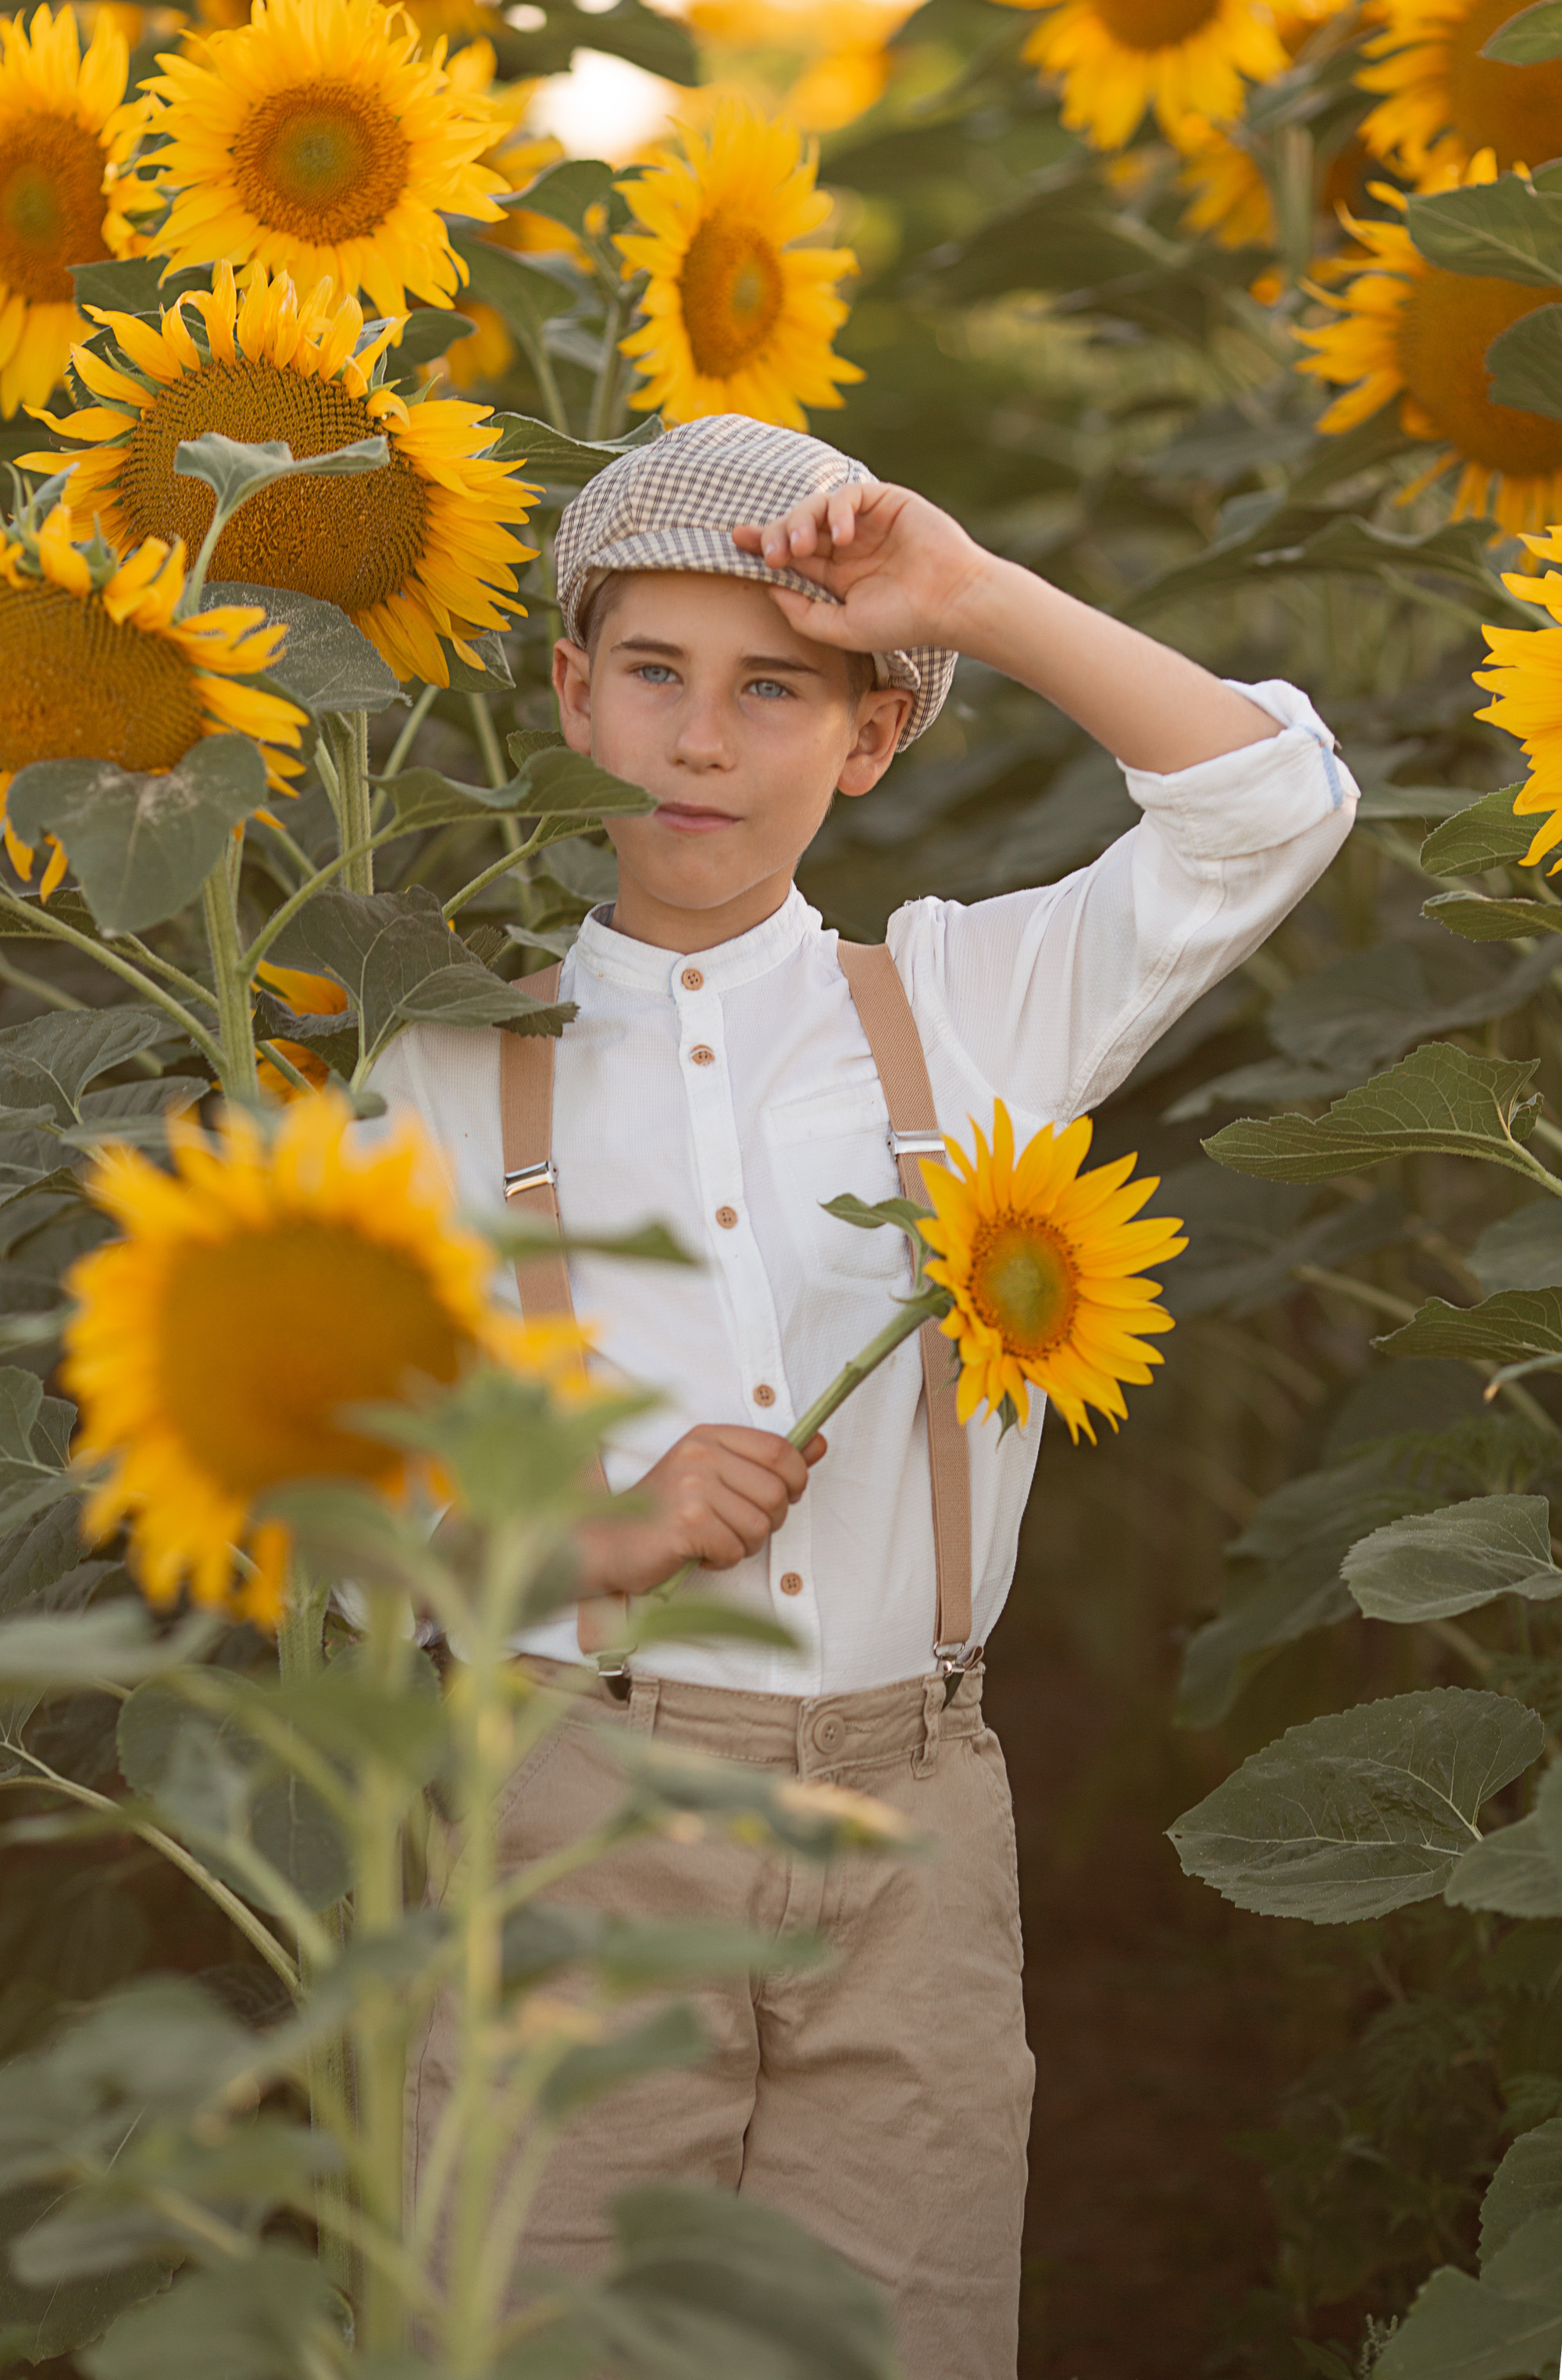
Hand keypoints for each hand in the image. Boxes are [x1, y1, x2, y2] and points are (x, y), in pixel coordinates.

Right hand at [574, 1424, 825, 1600]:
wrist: (607, 1543)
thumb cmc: (664, 1512)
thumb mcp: (715, 1475)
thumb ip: (768, 1460)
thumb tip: (818, 1443)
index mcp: (708, 1437)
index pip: (780, 1449)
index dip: (796, 1479)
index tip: (786, 1496)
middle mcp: (699, 1455)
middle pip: (776, 1492)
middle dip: (769, 1521)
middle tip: (738, 1528)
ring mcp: (690, 1487)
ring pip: (759, 1526)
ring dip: (743, 1545)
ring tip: (714, 1541)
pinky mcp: (684, 1523)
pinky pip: (734, 1549)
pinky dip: (722, 1561)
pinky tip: (699, 1553)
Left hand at [731, 480, 991, 657]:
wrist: (950, 604)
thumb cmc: (902, 622)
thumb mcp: (841, 628)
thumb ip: (803, 614)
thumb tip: (769, 589)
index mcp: (834, 574)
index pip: (791, 553)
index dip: (763, 543)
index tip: (738, 541)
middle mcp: (846, 545)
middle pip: (797, 526)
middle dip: (777, 534)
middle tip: (771, 552)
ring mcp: (864, 522)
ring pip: (817, 506)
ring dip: (801, 521)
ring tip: (800, 546)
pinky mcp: (885, 502)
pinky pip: (849, 494)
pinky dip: (838, 510)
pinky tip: (841, 537)